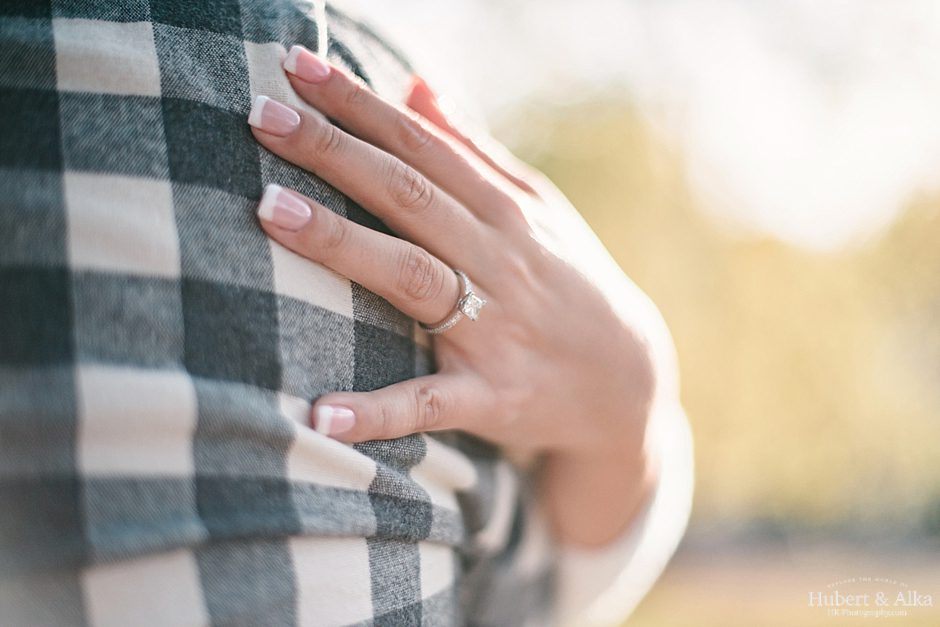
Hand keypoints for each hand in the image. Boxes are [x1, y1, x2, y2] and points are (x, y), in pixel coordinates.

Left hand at [248, 46, 678, 542]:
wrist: (628, 382)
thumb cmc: (568, 282)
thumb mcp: (536, 210)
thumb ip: (473, 151)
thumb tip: (416, 86)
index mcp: (505, 212)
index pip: (423, 146)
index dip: (361, 104)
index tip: (296, 66)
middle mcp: (499, 261)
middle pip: (409, 196)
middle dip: (335, 153)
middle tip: (261, 116)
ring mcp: (495, 330)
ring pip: (412, 277)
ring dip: (343, 244)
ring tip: (270, 211)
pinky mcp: (492, 398)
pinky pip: (429, 404)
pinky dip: (378, 412)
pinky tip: (320, 415)